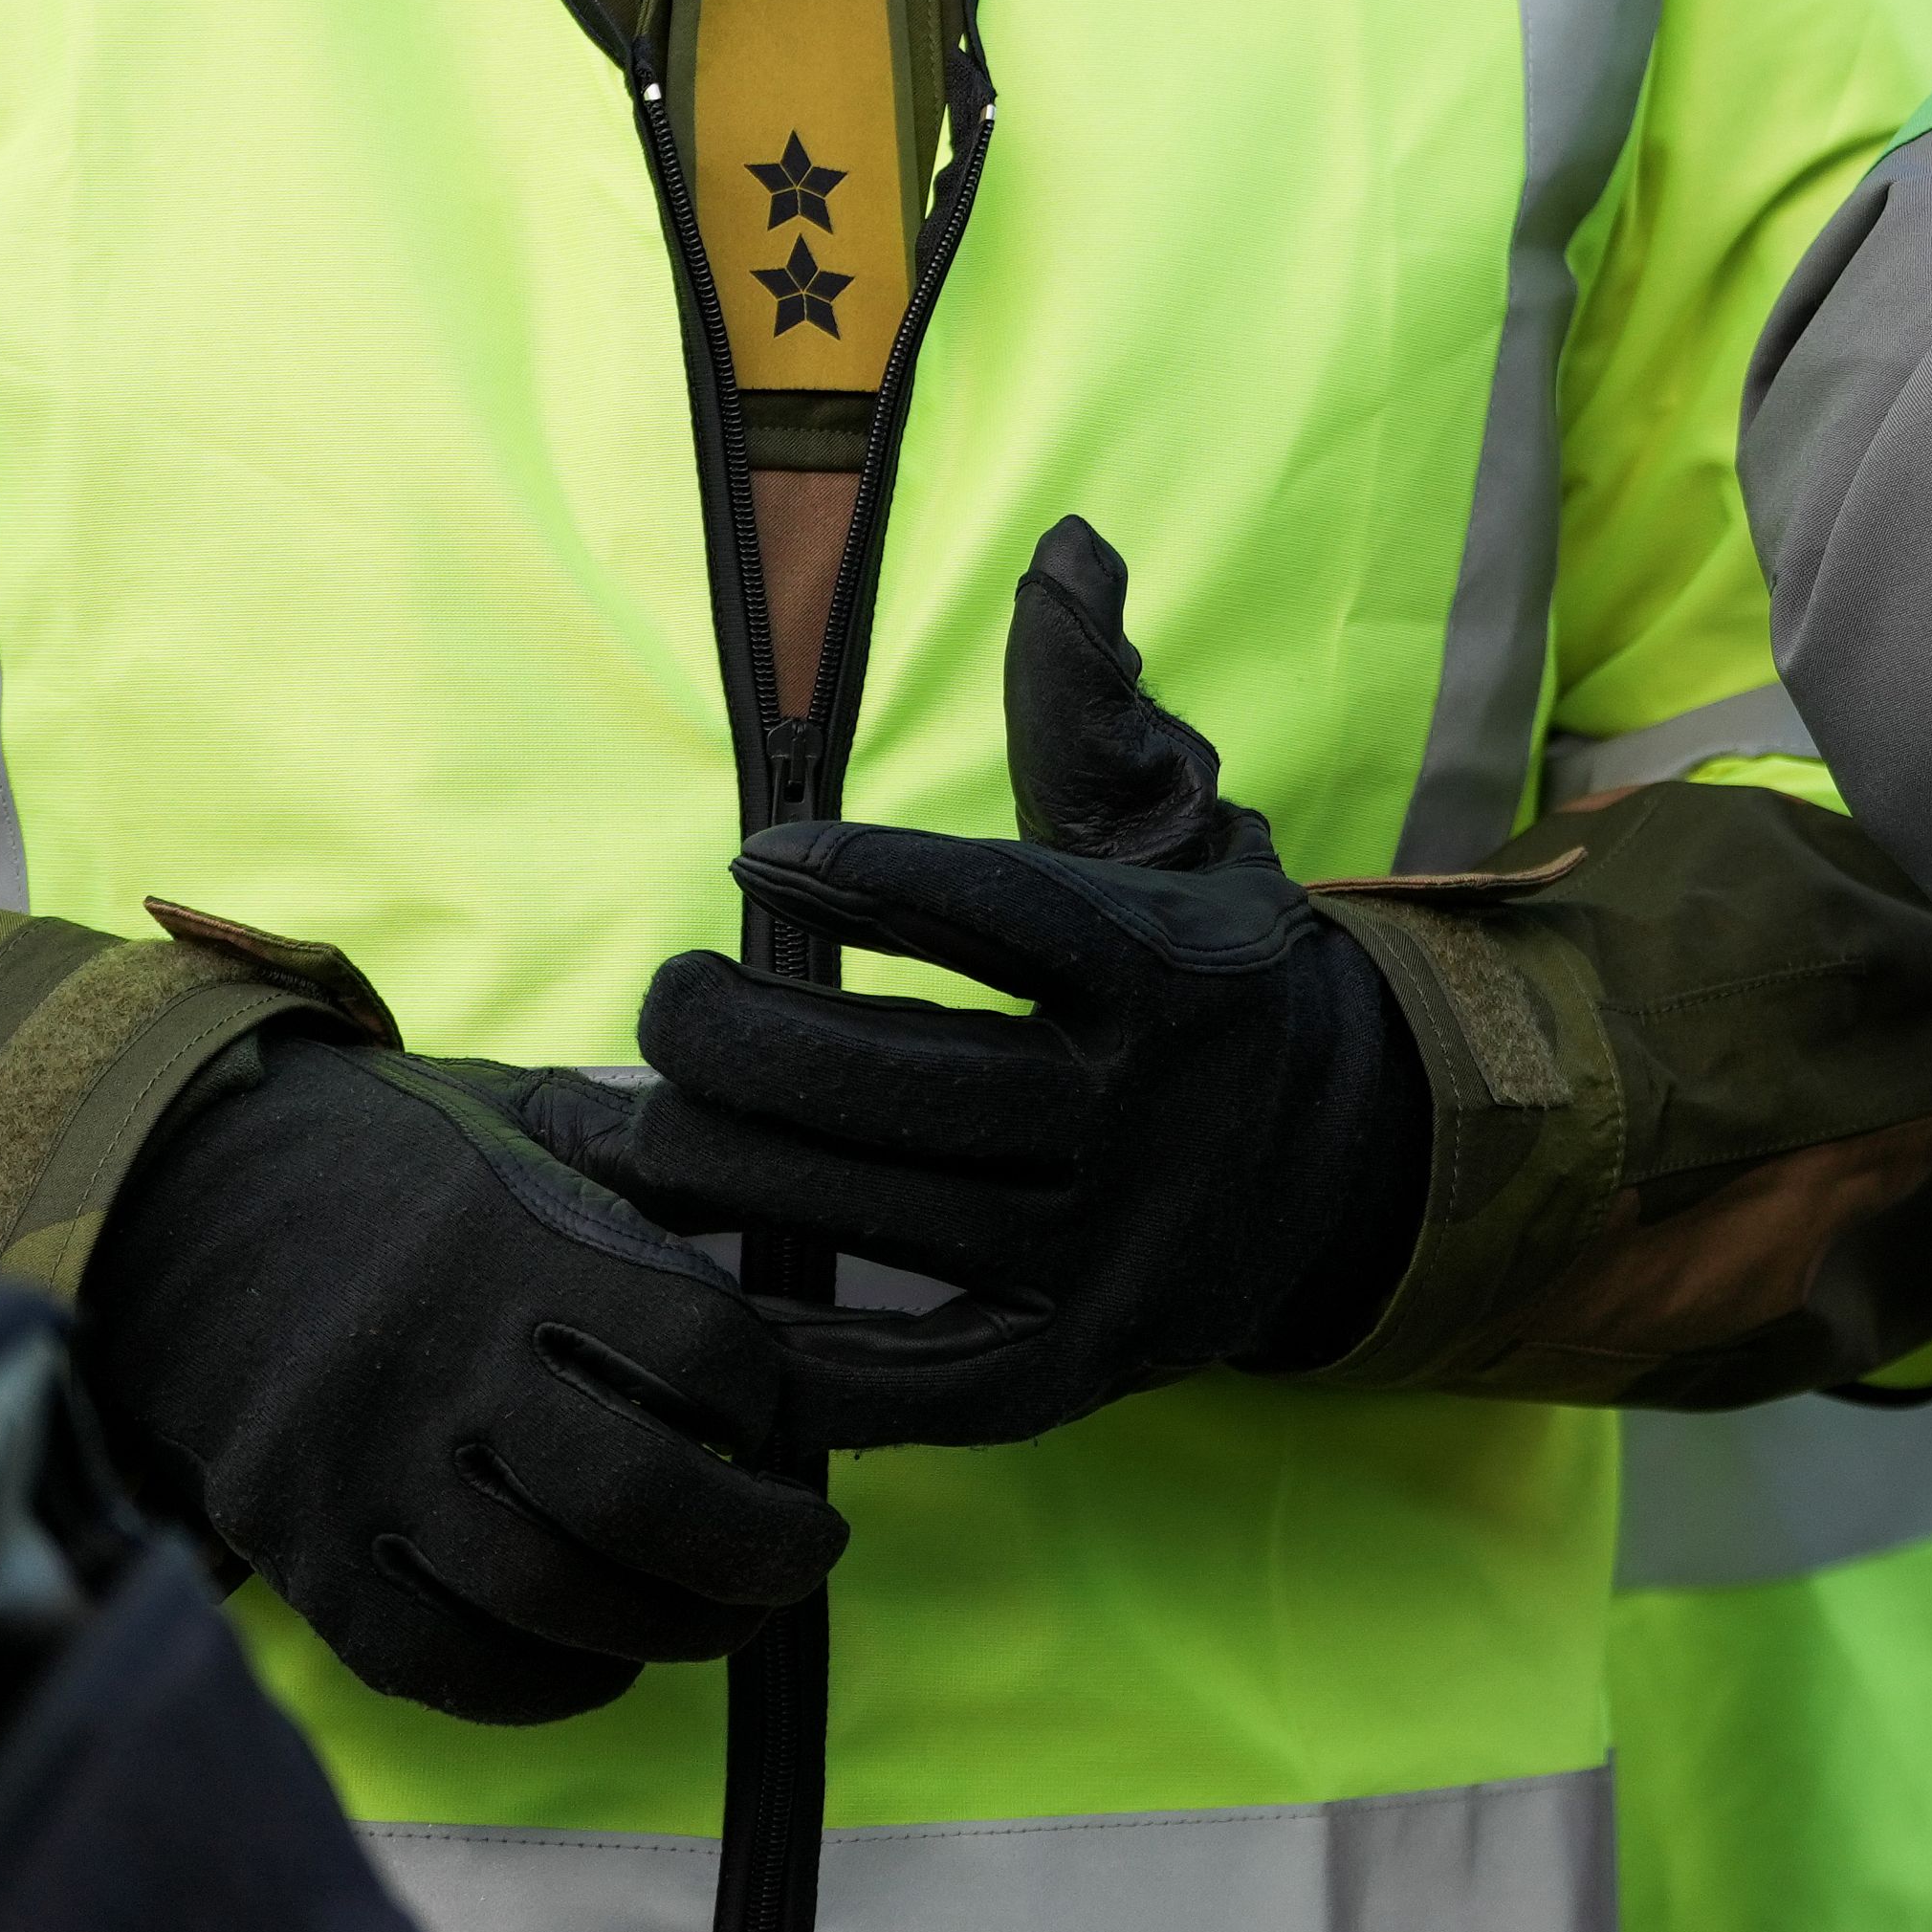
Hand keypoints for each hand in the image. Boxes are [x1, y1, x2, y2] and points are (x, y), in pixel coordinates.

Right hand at [73, 1037, 842, 1726]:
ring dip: (671, 1626)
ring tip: (727, 1615)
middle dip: (756, 1550)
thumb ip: (645, 1159)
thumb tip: (795, 1188)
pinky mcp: (300, 1552)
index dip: (770, 1403)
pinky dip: (543, 1685)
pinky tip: (604, 1661)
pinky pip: (439, 1658)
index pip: (699, 1348)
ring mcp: (357, 1468)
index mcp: (512, 1238)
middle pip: (636, 1496)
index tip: (780, 1423)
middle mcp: (434, 1359)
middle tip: (807, 1555)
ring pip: (548, 1594)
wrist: (178, 1203)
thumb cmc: (395, 1165)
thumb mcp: (519, 1117)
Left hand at [533, 521, 1431, 1450]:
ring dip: (700, 1172)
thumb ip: (1095, 714)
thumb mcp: (1178, 838)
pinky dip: (775, 1340)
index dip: (867, 879)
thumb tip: (1063, 553)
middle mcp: (1150, 1122)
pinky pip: (895, 1378)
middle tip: (657, 1001)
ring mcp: (1107, 1259)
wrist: (1332, 1170)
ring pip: (859, 1217)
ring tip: (599, 1128)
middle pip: (891, 1081)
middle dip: (730, 1040)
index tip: (756, 853)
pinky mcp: (1065, 1371)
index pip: (1001, 916)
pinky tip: (675, 1275)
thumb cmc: (1197, 977)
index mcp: (1174, 976)